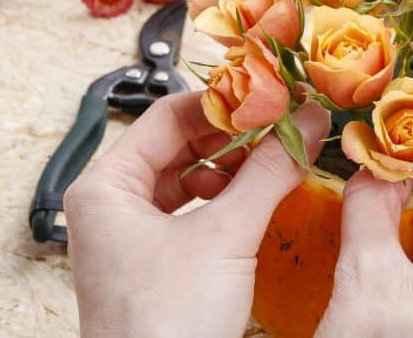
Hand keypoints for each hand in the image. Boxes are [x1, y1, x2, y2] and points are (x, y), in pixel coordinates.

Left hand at [64, 92, 328, 337]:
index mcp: (106, 187)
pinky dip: (229, 200)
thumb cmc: (164, 328)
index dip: (223, 104)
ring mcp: (135, 236)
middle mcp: (114, 207)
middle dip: (234, 138)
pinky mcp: (158, 262)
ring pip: (190, 178)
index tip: (270, 98)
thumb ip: (270, 172)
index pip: (168, 116)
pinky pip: (196, 212)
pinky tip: (255, 200)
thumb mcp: (225, 236)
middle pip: (179, 145)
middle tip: (280, 127)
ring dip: (234, 168)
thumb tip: (307, 122)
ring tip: (272, 164)